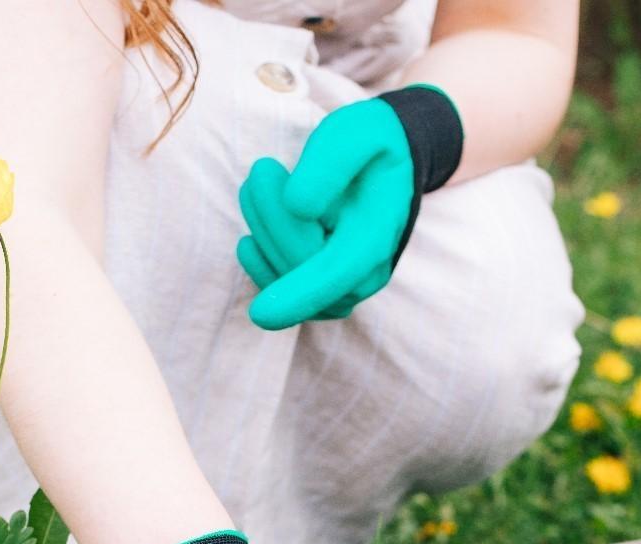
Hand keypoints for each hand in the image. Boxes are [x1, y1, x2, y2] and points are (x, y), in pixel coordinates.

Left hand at [238, 86, 462, 330]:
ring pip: (283, 278)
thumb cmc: (370, 146)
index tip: (259, 314)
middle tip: (261, 167)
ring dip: (261, 231)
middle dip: (269, 216)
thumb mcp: (358, 132)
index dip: (297, 295)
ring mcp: (343, 290)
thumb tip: (297, 206)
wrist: (388, 166)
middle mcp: (363, 276)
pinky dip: (259, 260)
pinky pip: (281, 290)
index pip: (333, 274)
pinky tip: (252, 237)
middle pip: (297, 265)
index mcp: (375, 238)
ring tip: (261, 182)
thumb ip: (330, 162)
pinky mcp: (322, 294)